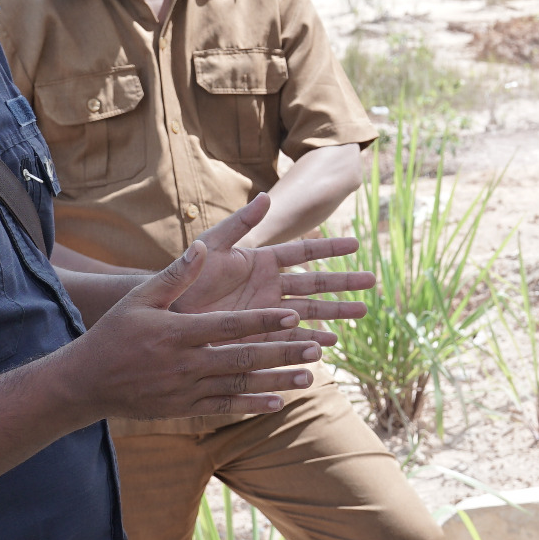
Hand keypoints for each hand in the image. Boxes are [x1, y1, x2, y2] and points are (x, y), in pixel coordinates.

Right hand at [68, 244, 327, 419]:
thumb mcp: (141, 298)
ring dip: (276, 381)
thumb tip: (202, 247)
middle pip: (242, 357)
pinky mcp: (184, 408)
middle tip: (315, 348)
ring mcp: (186, 389)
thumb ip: (176, 275)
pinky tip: (278, 403)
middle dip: (281, 353)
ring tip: (309, 376)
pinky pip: (224, 407)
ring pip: (239, 385)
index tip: (292, 316)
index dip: (262, 321)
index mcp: (178, 332)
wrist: (86, 382)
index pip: (228, 326)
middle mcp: (186, 363)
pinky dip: (252, 405)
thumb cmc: (114, 334)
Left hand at [173, 193, 375, 324]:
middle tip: (372, 282)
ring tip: (363, 312)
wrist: (166, 314)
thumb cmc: (185, 278)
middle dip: (344, 283)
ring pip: (311, 310)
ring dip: (336, 312)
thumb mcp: (212, 247)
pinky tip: (331, 343)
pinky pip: (292, 337)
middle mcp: (270, 287)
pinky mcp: (261, 336)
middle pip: (316, 283)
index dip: (330, 248)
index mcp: (262, 262)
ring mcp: (268, 312)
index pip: (303, 251)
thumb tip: (266, 196)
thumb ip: (239, 224)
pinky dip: (312, 340)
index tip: (356, 244)